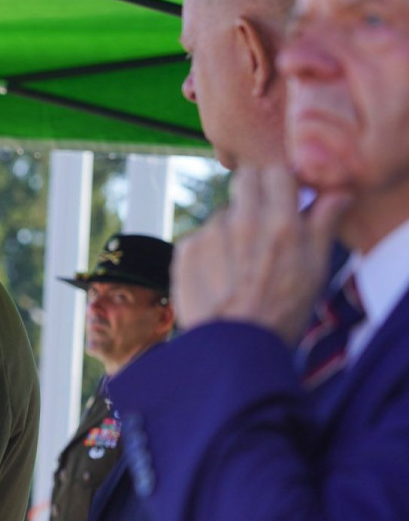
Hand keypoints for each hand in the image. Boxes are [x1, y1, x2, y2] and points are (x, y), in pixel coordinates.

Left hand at [171, 166, 349, 344]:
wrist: (234, 349)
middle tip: (260, 220)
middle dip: (253, 192)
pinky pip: (199, 236)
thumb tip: (335, 193)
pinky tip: (218, 276)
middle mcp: (242, 221)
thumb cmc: (281, 312)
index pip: (276, 172)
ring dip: (230, 227)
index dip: (279, 182)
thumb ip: (323, 225)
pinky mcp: (185, 249)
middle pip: (244, 179)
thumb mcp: (315, 270)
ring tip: (239, 264)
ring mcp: (210, 234)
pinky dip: (208, 249)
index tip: (282, 196)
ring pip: (222, 213)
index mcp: (280, 224)